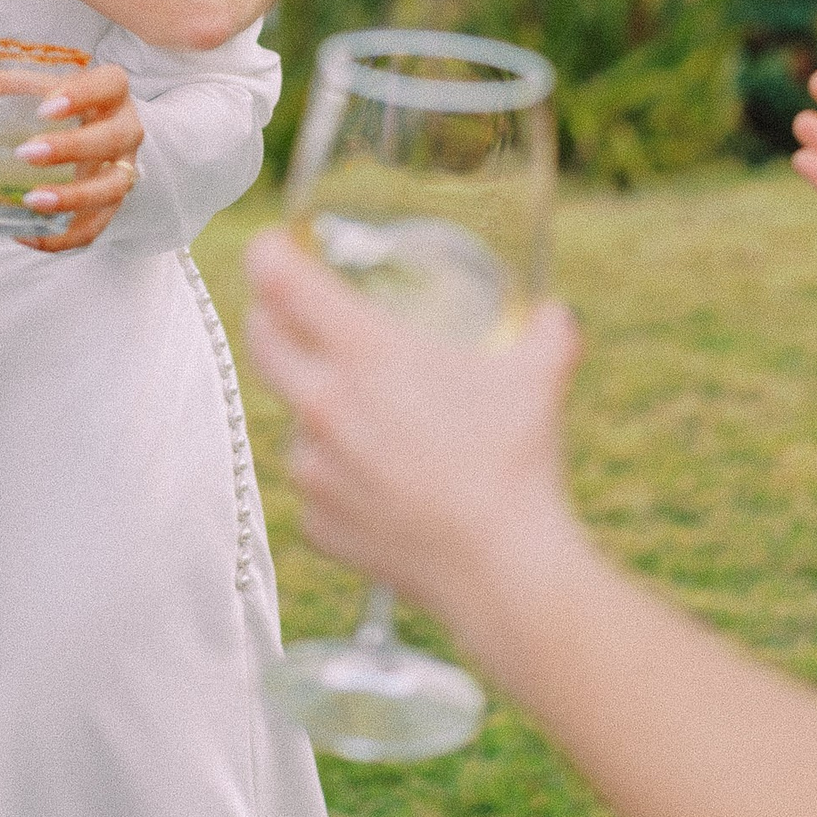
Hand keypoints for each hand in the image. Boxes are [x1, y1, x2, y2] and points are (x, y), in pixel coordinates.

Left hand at [11, 63, 143, 252]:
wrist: (90, 131)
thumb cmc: (55, 105)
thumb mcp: (27, 87)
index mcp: (108, 90)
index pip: (110, 83)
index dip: (83, 94)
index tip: (46, 107)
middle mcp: (124, 128)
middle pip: (113, 137)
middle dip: (72, 147)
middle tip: (26, 153)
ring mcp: (122, 169)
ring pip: (112, 187)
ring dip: (73, 197)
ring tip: (32, 201)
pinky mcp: (110, 205)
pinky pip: (95, 227)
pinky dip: (63, 236)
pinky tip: (28, 233)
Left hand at [244, 230, 591, 620]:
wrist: (502, 569)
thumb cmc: (515, 464)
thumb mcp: (539, 376)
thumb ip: (546, 333)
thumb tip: (555, 316)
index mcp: (364, 354)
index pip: (281, 282)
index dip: (270, 254)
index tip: (275, 247)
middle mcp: (323, 405)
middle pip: (261, 340)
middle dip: (269, 316)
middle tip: (291, 311)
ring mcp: (313, 468)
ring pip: (294, 419)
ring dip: (317, 408)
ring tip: (371, 417)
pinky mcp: (317, 522)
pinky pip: (314, 486)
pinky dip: (338, 477)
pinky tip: (381, 482)